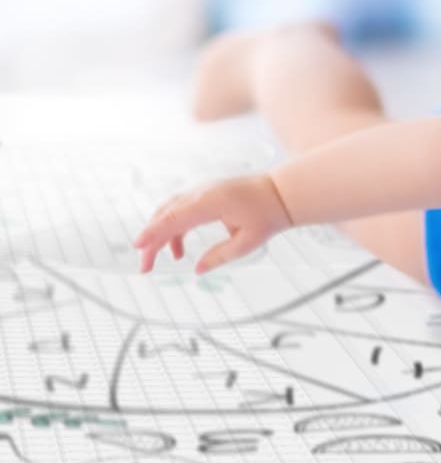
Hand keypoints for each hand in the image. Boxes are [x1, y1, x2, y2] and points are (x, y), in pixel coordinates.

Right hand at [134, 174, 293, 274]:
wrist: (281, 192)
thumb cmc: (268, 213)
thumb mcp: (248, 241)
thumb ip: (221, 255)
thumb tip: (198, 270)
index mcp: (211, 202)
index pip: (175, 217)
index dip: (154, 232)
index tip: (138, 246)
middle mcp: (202, 194)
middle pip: (166, 215)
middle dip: (152, 240)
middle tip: (145, 267)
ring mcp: (202, 192)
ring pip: (170, 212)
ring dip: (161, 235)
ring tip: (158, 261)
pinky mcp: (205, 196)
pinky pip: (181, 211)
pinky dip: (174, 230)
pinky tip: (178, 251)